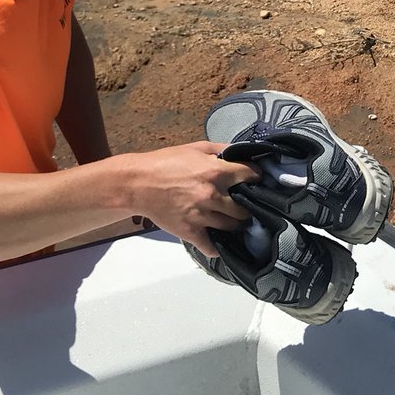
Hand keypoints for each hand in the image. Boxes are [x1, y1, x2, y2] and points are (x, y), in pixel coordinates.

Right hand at [129, 141, 259, 256]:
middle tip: (244, 205)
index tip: (257, 181)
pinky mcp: (190, 232)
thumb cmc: (164, 163)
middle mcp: (212, 195)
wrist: (137, 183)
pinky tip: (220, 241)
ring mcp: (201, 215)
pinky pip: (212, 246)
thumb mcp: (196, 148)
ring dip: (235, 224)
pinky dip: (218, 246)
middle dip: (247, 206)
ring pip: (232, 227)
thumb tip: (241, 152)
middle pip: (244, 208)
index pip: (250, 176)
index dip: (256, 178)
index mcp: (216, 172)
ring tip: (234, 221)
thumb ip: (221, 149)